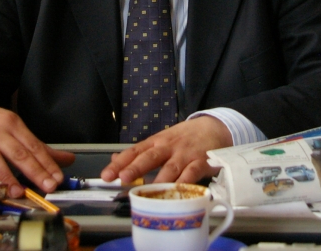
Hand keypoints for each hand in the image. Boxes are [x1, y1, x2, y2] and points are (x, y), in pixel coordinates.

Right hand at [0, 99, 73, 197]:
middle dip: (35, 171)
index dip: (47, 163)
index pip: (35, 146)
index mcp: (14, 125)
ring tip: (19, 191)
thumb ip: (40, 148)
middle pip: (20, 153)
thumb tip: (67, 159)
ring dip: (8, 177)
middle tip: (49, 185)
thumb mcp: (16, 130)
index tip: (58, 177)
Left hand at [100, 116, 231, 183]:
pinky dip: (185, 183)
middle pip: (150, 157)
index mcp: (157, 142)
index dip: (120, 163)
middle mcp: (168, 147)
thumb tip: (116, 159)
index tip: (107, 175)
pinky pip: (192, 174)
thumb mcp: (162, 140)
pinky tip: (177, 191)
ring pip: (170, 168)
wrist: (214, 127)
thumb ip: (141, 152)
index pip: (135, 151)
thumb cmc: (184, 137)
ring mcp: (185, 155)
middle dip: (136, 168)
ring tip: (147, 192)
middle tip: (122, 178)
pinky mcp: (201, 162)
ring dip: (159, 180)